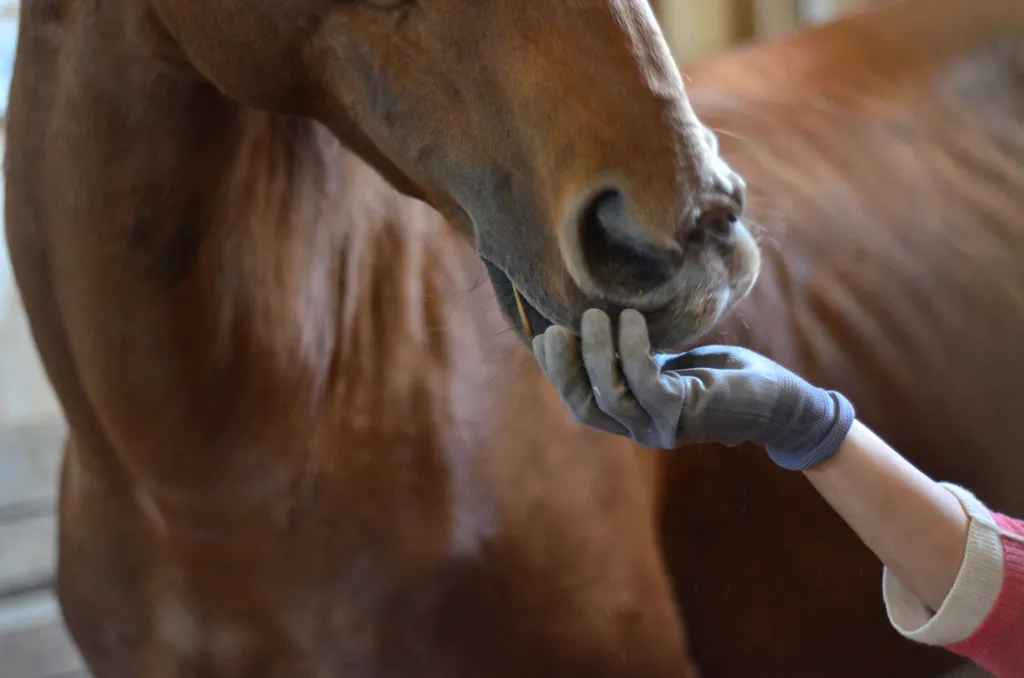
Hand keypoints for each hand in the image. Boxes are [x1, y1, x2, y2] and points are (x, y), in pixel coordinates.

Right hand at [532, 309, 855, 470]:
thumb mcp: (674, 363)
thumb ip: (639, 357)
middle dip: (564, 368)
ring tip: (593, 314)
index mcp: (634, 418)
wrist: (782, 402)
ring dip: (596, 352)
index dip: (557, 373)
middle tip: (556, 328)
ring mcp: (662, 427)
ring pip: (610, 394)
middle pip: (586, 405)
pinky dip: (632, 349)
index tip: (542, 337)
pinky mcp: (685, 414)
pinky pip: (646, 381)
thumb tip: (602, 320)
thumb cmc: (727, 377)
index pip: (582, 401)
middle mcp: (642, 429)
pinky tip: (628, 319)